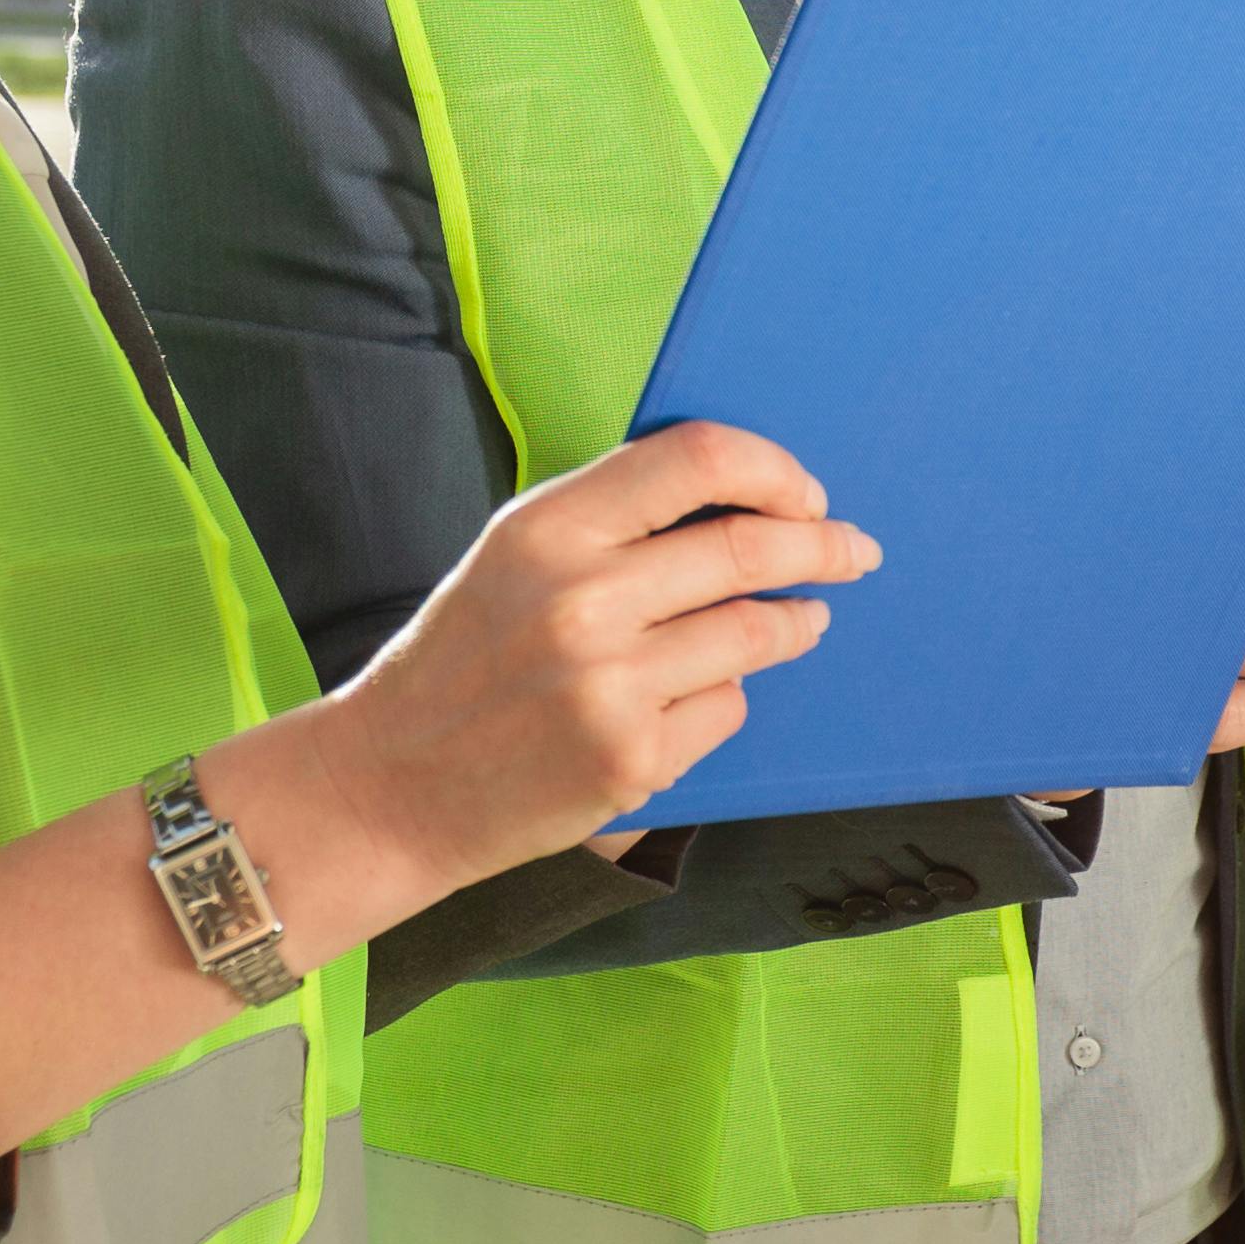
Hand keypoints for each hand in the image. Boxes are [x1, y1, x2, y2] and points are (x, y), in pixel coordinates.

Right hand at [321, 421, 876, 894]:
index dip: (773, 470)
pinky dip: (722, 697)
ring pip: (754, 632)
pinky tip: (688, 698)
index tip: (806, 493)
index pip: (697, 459)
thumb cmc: (465, 656)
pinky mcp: (631, 759)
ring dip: (795, 622)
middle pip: (748, 548)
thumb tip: (747, 494)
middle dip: (823, 546)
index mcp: (548, 528)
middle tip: (854, 551)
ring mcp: (609, 686)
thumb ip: (616, 517)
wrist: (389, 784)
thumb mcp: (517, 553)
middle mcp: (581, 600)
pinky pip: (724, 706)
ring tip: (804, 619)